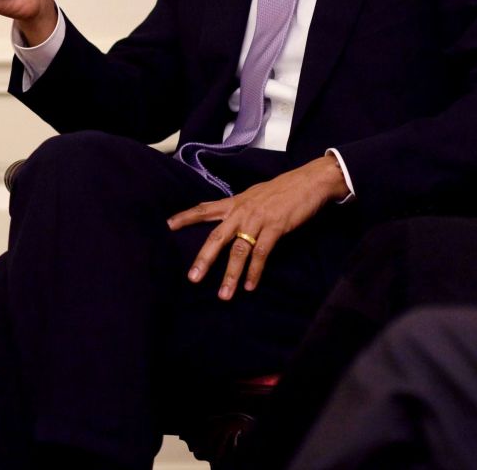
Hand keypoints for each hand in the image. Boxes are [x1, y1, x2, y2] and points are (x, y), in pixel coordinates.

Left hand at [167, 154, 349, 299]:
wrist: (308, 182)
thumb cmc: (281, 190)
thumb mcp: (252, 195)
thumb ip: (237, 207)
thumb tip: (225, 217)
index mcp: (234, 203)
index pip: (204, 209)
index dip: (185, 217)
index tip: (167, 225)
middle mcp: (241, 212)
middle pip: (217, 237)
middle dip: (204, 259)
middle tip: (192, 278)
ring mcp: (257, 220)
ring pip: (239, 251)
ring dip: (230, 275)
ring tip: (224, 295)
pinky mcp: (275, 228)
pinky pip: (261, 254)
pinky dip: (255, 272)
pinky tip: (249, 286)